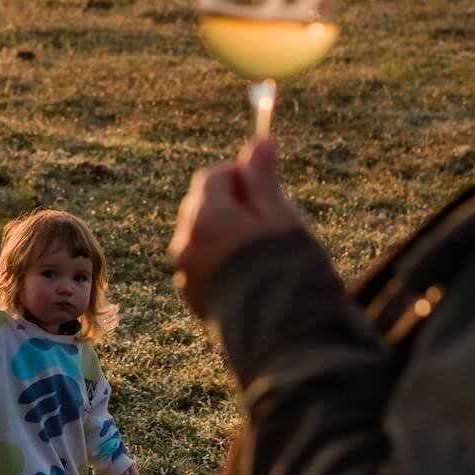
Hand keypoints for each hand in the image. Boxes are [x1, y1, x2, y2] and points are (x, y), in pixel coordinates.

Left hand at [169, 137, 306, 318]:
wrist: (284, 334)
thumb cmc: (286, 269)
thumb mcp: (279, 215)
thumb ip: (263, 177)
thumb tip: (262, 140)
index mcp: (205, 218)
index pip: (213, 177)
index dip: (241, 176)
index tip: (267, 186)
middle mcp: (187, 244)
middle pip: (203, 206)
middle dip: (232, 205)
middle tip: (269, 221)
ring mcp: (187, 274)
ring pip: (203, 237)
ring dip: (227, 234)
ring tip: (264, 252)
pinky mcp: (194, 299)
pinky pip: (204, 265)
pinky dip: (222, 261)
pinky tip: (253, 274)